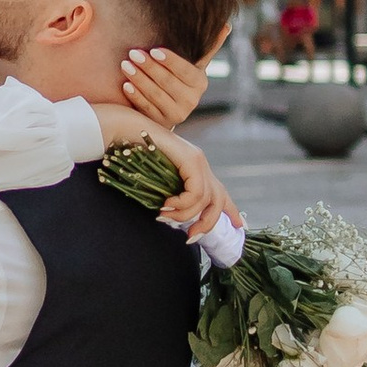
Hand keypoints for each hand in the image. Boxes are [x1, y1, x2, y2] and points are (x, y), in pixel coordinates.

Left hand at [118, 45, 208, 130]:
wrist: (170, 106)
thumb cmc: (180, 78)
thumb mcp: (193, 64)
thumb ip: (208, 47)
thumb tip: (227, 25)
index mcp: (200, 83)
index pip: (185, 70)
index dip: (170, 60)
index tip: (154, 50)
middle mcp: (191, 100)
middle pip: (167, 82)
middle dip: (149, 67)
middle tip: (133, 53)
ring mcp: (177, 113)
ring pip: (155, 95)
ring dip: (139, 79)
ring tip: (125, 65)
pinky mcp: (161, 122)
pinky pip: (146, 108)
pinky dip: (135, 96)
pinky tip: (126, 85)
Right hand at [144, 126, 238, 241]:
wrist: (126, 130)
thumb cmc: (134, 154)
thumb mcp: (156, 179)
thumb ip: (169, 193)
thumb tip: (170, 216)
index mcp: (196, 168)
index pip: (220, 191)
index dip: (231, 210)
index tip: (240, 225)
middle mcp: (201, 164)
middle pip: (219, 200)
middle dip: (208, 223)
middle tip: (191, 236)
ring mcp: (198, 160)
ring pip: (205, 199)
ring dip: (183, 214)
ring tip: (164, 215)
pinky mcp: (191, 160)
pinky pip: (196, 192)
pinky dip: (182, 204)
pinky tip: (166, 204)